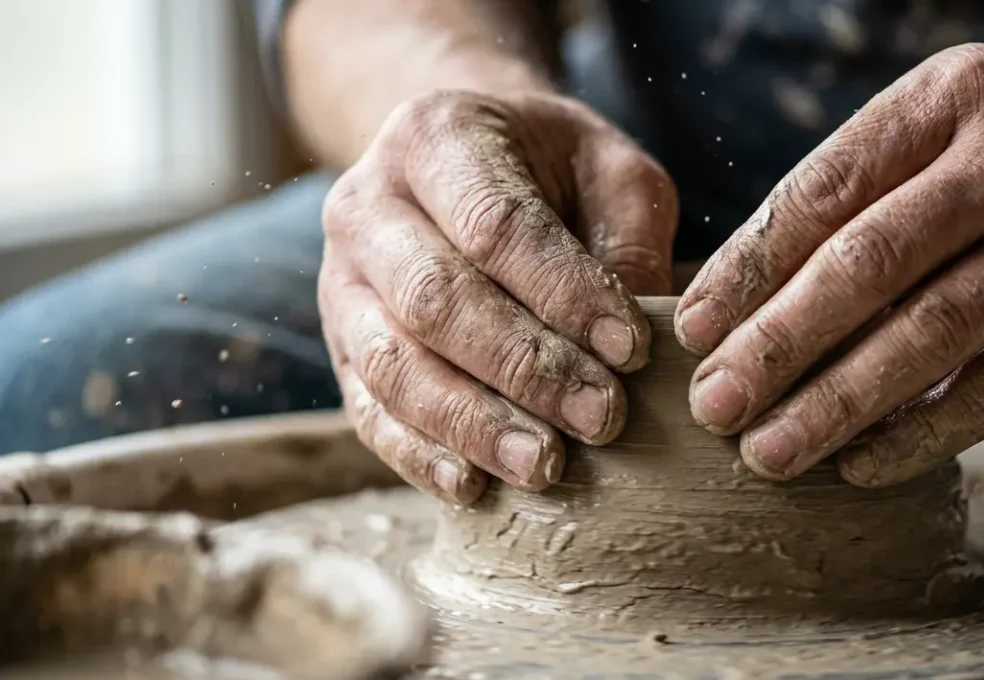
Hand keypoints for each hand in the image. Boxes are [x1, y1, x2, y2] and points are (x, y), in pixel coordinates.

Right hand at [320, 90, 676, 503]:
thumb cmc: (549, 170)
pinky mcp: (340, 346)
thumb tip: (642, 337)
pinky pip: (368, 408)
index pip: (497, 223)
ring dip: (473, 424)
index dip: (564, 293)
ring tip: (546, 466)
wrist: (456, 166)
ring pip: (394, 363)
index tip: (632, 349)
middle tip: (601, 419)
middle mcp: (368, 206)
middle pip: (437, 299)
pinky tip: (474, 486)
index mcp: (436, 138)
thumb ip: (628, 236)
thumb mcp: (607, 169)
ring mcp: (342, 280)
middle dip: (525, 368)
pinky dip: (420, 453)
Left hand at [676, 44, 983, 486]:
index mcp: (949, 98)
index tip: (693, 328)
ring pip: (929, 333)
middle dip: (776, 344)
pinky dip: (924, 432)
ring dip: (837, 403)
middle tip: (712, 405)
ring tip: (769, 453)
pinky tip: (863, 465)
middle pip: (866, 264)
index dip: (748, 267)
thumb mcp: (964, 123)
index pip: (822, 189)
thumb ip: (876, 192)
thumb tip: (754, 300)